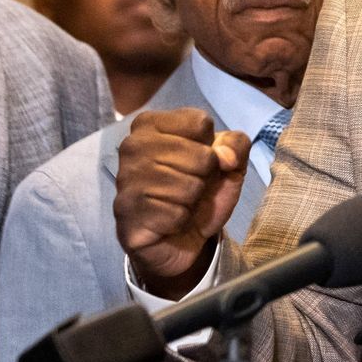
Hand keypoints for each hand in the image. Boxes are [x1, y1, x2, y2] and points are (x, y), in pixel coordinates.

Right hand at [114, 107, 251, 295]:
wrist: (179, 237)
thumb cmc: (199, 192)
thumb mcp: (228, 163)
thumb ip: (235, 145)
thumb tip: (225, 157)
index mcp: (150, 124)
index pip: (200, 123)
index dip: (211, 148)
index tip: (198, 162)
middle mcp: (132, 146)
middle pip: (201, 156)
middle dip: (205, 177)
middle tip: (189, 188)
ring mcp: (126, 179)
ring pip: (189, 186)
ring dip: (192, 200)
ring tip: (178, 203)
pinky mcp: (127, 213)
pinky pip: (175, 213)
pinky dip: (181, 219)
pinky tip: (168, 220)